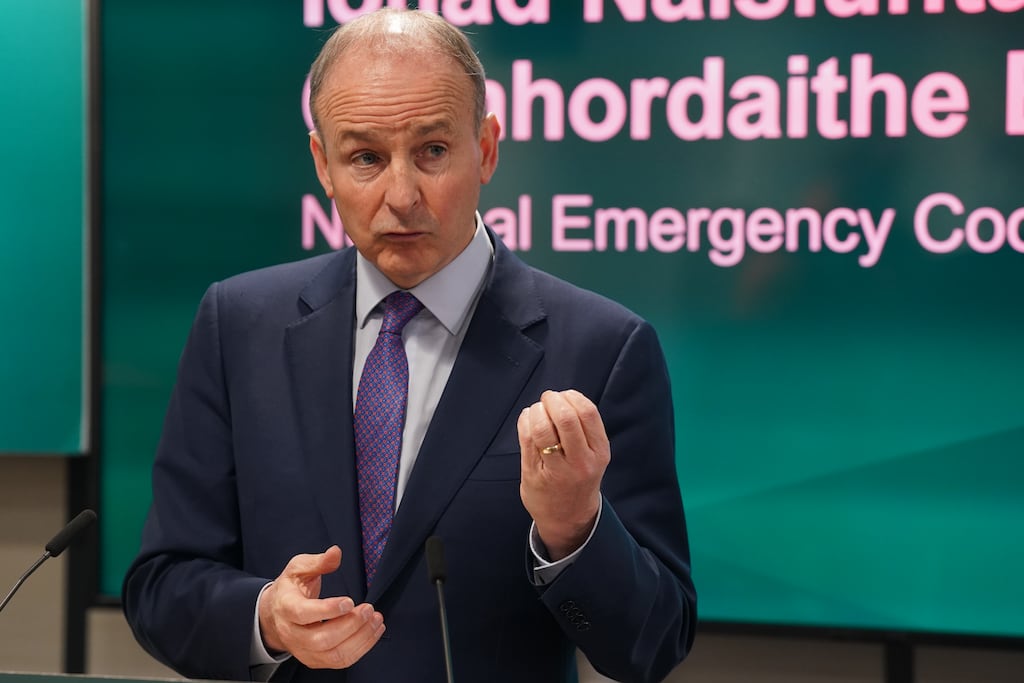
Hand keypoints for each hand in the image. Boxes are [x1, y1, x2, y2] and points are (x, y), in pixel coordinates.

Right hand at [258, 546, 384, 668]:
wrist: (275, 614)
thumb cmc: (290, 588)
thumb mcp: (298, 568)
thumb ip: (318, 561)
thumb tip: (336, 552)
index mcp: (286, 607)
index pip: (303, 614)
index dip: (327, 610)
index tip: (349, 601)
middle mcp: (292, 633)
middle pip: (322, 639)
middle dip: (350, 625)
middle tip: (368, 609)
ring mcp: (303, 650)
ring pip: (333, 655)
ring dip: (360, 638)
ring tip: (375, 620)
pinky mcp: (315, 660)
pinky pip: (340, 661)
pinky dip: (361, 648)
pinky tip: (373, 631)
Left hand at [518, 390, 609, 559]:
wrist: (569, 518)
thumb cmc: (579, 478)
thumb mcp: (593, 455)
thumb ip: (583, 428)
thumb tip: (561, 397)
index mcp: (599, 451)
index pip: (587, 412)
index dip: (571, 396)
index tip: (563, 396)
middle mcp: (581, 461)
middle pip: (565, 417)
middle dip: (551, 400)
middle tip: (547, 399)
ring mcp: (557, 469)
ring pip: (542, 427)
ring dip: (536, 410)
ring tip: (536, 411)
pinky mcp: (534, 474)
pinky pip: (526, 438)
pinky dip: (524, 421)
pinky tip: (527, 421)